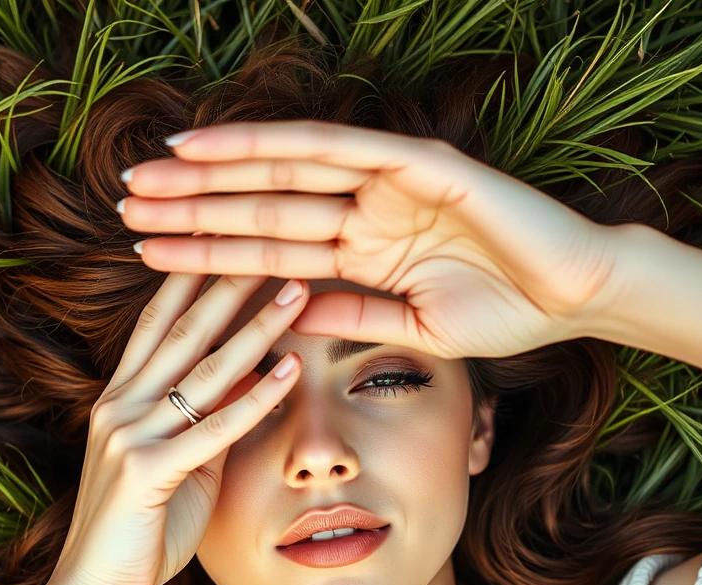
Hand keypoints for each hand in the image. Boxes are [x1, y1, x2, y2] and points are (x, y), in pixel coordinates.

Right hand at [45, 271, 307, 584]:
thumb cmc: (140, 529)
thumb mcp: (181, 466)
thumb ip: (208, 424)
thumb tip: (250, 383)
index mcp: (120, 399)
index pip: (157, 322)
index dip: (192, 277)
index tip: (230, 239)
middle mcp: (120, 405)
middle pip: (183, 330)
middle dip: (229, 283)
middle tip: (275, 243)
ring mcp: (129, 434)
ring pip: (203, 369)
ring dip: (255, 326)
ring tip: (296, 290)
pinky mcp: (147, 470)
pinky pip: (214, 427)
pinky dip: (256, 397)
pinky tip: (291, 368)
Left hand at [118, 119, 625, 359]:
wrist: (576, 294)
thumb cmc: (505, 313)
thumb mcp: (411, 325)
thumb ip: (349, 314)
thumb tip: (288, 318)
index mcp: (363, 252)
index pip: (269, 252)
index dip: (208, 251)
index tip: (150, 252)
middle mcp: (364, 211)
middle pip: (261, 206)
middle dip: (192, 208)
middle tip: (125, 203)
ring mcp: (385, 182)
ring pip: (282, 172)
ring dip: (213, 174)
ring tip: (148, 175)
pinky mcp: (414, 161)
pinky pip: (331, 148)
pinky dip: (271, 143)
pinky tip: (213, 145)